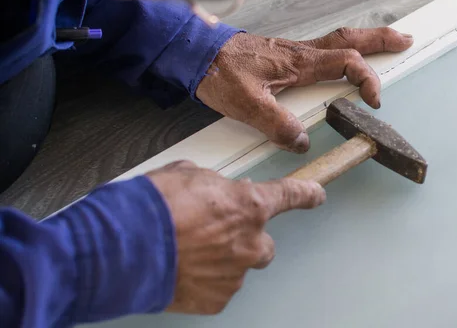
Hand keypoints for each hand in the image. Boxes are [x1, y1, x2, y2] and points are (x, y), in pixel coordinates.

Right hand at [147, 161, 324, 314]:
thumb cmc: (153, 208)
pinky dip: (207, 279)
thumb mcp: (187, 175)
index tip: (316, 194)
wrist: (123, 248)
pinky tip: (183, 268)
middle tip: (214, 232)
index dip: (306, 194)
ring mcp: (235, 274)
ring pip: (240, 265)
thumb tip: (215, 190)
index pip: (290, 195)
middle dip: (245, 236)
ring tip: (188, 251)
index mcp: (248, 205)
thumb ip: (213, 184)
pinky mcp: (217, 299)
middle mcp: (250, 242)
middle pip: (263, 242)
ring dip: (223, 258)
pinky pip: (219, 287)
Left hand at [196, 27, 412, 152]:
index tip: (373, 100)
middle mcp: (300, 52)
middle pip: (349, 39)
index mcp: (298, 62)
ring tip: (384, 44)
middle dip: (380, 39)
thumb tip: (301, 142)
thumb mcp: (246, 103)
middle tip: (404, 40)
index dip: (366, 79)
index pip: (346, 63)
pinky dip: (341, 48)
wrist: (198, 53)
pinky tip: (340, 59)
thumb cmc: (220, 72)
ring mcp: (293, 50)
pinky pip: (322, 47)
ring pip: (337, 40)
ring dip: (364, 40)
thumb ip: (275, 123)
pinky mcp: (284, 54)